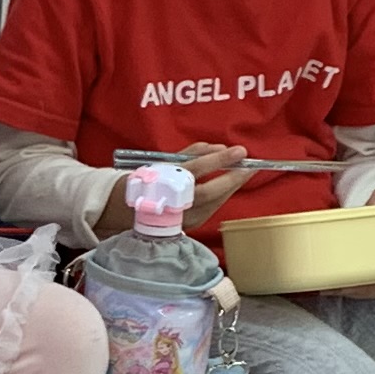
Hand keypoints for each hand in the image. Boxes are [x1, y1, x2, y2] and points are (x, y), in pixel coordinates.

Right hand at [101, 140, 253, 233]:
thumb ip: (193, 153)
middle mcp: (174, 204)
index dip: (220, 159)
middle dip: (234, 177)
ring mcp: (183, 219)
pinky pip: (211, 208)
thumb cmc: (146, 180)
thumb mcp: (164, 161)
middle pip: (210, 192)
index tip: (238, 150)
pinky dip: (222, 195)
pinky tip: (230, 185)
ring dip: (232, 187)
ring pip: (214, 202)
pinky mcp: (189, 225)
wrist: (124, 208)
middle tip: (250, 164)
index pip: (197, 170)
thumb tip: (219, 148)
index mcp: (165, 183)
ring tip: (245, 172)